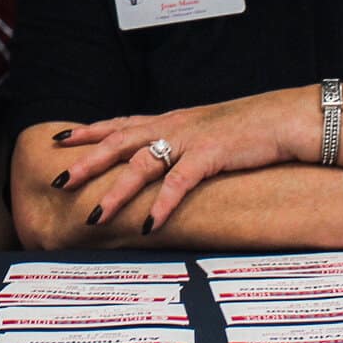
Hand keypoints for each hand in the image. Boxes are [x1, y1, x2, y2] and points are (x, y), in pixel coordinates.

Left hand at [45, 89, 303, 231]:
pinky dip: (161, 204)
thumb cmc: (248, 128)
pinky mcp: (210, 155)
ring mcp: (189, 139)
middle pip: (119, 143)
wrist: (283, 118)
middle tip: (58, 180)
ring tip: (94, 214)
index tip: (60, 139)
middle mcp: (173, 126)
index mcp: (170, 120)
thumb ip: (181, 143)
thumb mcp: (206, 131)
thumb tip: (162, 160)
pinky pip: (178, 183)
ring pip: (141, 165)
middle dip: (86, 162)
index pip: (120, 123)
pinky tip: (147, 224)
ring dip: (115, 191)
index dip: (89, 131)